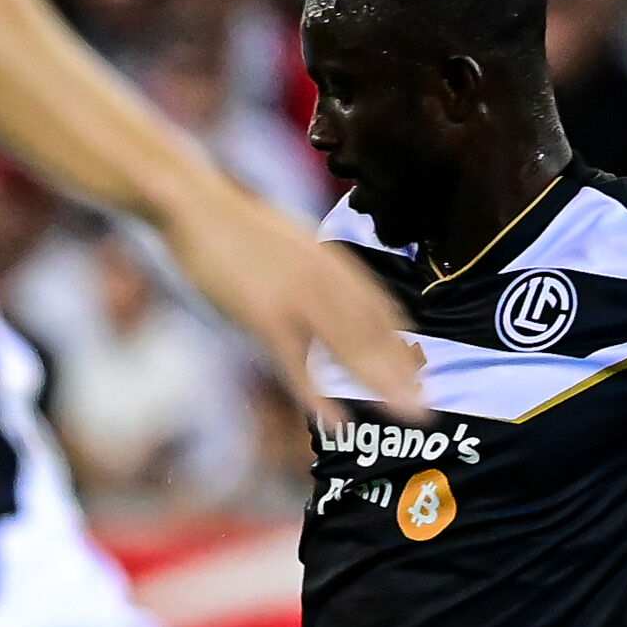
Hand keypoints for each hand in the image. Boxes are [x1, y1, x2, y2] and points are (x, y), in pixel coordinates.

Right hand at [162, 190, 425, 426]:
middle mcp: (327, 280)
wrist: (198, 207)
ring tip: (406, 415)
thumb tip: (319, 285)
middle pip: (374, 334)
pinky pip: (298, 365)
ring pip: (349, 350)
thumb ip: (310, 265)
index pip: (381, 307)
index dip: (401, 341)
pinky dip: (317, 395)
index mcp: (333, 262)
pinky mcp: (267, 317)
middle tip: (427, 408)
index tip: (419, 368)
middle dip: (403, 373)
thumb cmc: (233, 225)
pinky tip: (335, 419)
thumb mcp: (288, 240)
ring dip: (380, 386)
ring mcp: (299, 299)